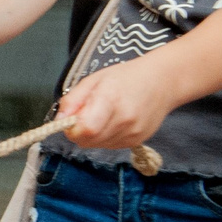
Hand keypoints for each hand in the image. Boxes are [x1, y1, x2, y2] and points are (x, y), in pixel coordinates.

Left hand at [58, 59, 175, 150]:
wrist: (163, 82)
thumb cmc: (127, 77)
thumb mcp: (94, 80)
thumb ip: (73, 100)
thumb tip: (58, 120)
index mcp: (110, 100)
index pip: (85, 129)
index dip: (71, 127)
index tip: (71, 118)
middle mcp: (124, 120)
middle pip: (88, 140)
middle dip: (79, 131)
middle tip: (86, 113)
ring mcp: (133, 133)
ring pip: (97, 145)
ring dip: (92, 134)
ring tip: (103, 114)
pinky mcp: (137, 141)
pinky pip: (110, 145)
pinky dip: (105, 136)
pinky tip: (114, 121)